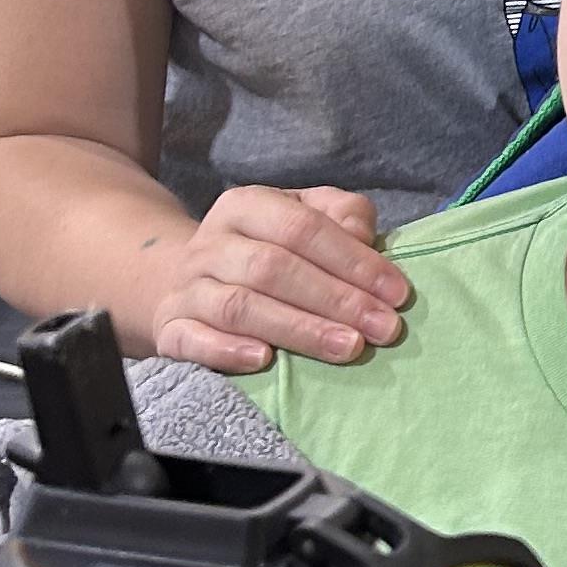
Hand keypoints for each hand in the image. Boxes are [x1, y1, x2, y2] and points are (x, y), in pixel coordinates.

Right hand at [137, 186, 412, 374]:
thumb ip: (342, 215)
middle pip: (274, 268)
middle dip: (336, 300)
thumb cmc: (266, 248)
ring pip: (241, 306)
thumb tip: (365, 237)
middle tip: (383, 328)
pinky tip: (265, 360)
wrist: (188, 278)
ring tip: (348, 348)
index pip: (303, 228)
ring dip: (299, 329)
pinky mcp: (169, 328)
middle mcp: (211, 243)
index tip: (397, 293)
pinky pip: (192, 339)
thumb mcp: (304, 215)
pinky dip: (227, 350)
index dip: (354, 261)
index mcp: (245, 205)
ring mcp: (187, 287)